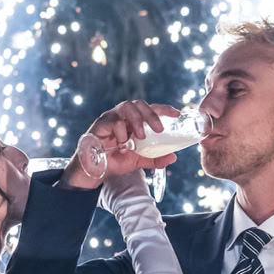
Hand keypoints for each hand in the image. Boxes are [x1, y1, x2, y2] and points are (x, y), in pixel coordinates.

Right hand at [60, 100, 178, 186]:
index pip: (150, 109)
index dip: (163, 109)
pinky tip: (121, 145)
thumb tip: (173, 157)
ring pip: (127, 107)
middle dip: (151, 115)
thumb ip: (155, 158)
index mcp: (133, 121)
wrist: (95, 170)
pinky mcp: (101, 123)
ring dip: (137, 121)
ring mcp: (111, 117)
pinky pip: (114, 121)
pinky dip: (121, 132)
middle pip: (139, 104)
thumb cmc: (115, 160)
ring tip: (140, 137)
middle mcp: (123, 116)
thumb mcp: (138, 161)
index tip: (177, 113)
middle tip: (159, 129)